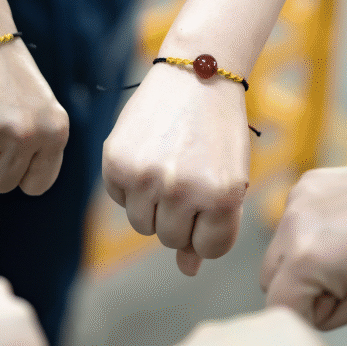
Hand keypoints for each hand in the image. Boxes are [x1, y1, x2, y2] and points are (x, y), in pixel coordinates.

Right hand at [102, 63, 249, 275]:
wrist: (196, 75)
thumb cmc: (219, 131)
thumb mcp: (230, 178)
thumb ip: (213, 227)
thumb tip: (187, 270)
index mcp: (221, 196)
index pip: (209, 249)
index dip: (210, 231)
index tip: (211, 206)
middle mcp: (182, 190)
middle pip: (172, 240)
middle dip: (182, 219)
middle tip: (189, 180)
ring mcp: (146, 177)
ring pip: (144, 225)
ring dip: (155, 207)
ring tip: (169, 169)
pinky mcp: (116, 162)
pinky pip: (120, 199)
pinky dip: (132, 187)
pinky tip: (149, 157)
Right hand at [260, 161, 346, 329]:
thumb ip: (321, 314)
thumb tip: (302, 313)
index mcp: (305, 261)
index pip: (278, 306)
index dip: (302, 317)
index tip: (328, 313)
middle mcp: (291, 227)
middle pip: (268, 277)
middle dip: (294, 288)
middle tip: (337, 284)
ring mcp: (296, 199)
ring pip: (278, 247)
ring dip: (298, 258)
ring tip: (343, 251)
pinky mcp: (306, 182)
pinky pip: (293, 220)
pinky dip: (309, 230)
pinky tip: (344, 226)